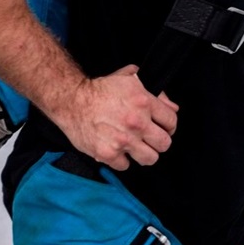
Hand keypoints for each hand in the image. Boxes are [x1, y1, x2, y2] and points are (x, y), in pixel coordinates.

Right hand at [50, 65, 178, 170]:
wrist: (71, 100)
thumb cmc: (100, 89)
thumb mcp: (130, 79)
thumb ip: (154, 92)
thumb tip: (172, 107)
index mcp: (144, 102)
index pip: (172, 121)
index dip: (168, 125)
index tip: (162, 128)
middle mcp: (136, 123)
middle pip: (164, 144)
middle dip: (158, 141)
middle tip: (149, 139)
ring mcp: (123, 140)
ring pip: (150, 159)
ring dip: (143, 154)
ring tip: (134, 147)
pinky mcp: (108, 154)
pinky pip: (125, 166)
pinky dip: (121, 160)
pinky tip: (116, 149)